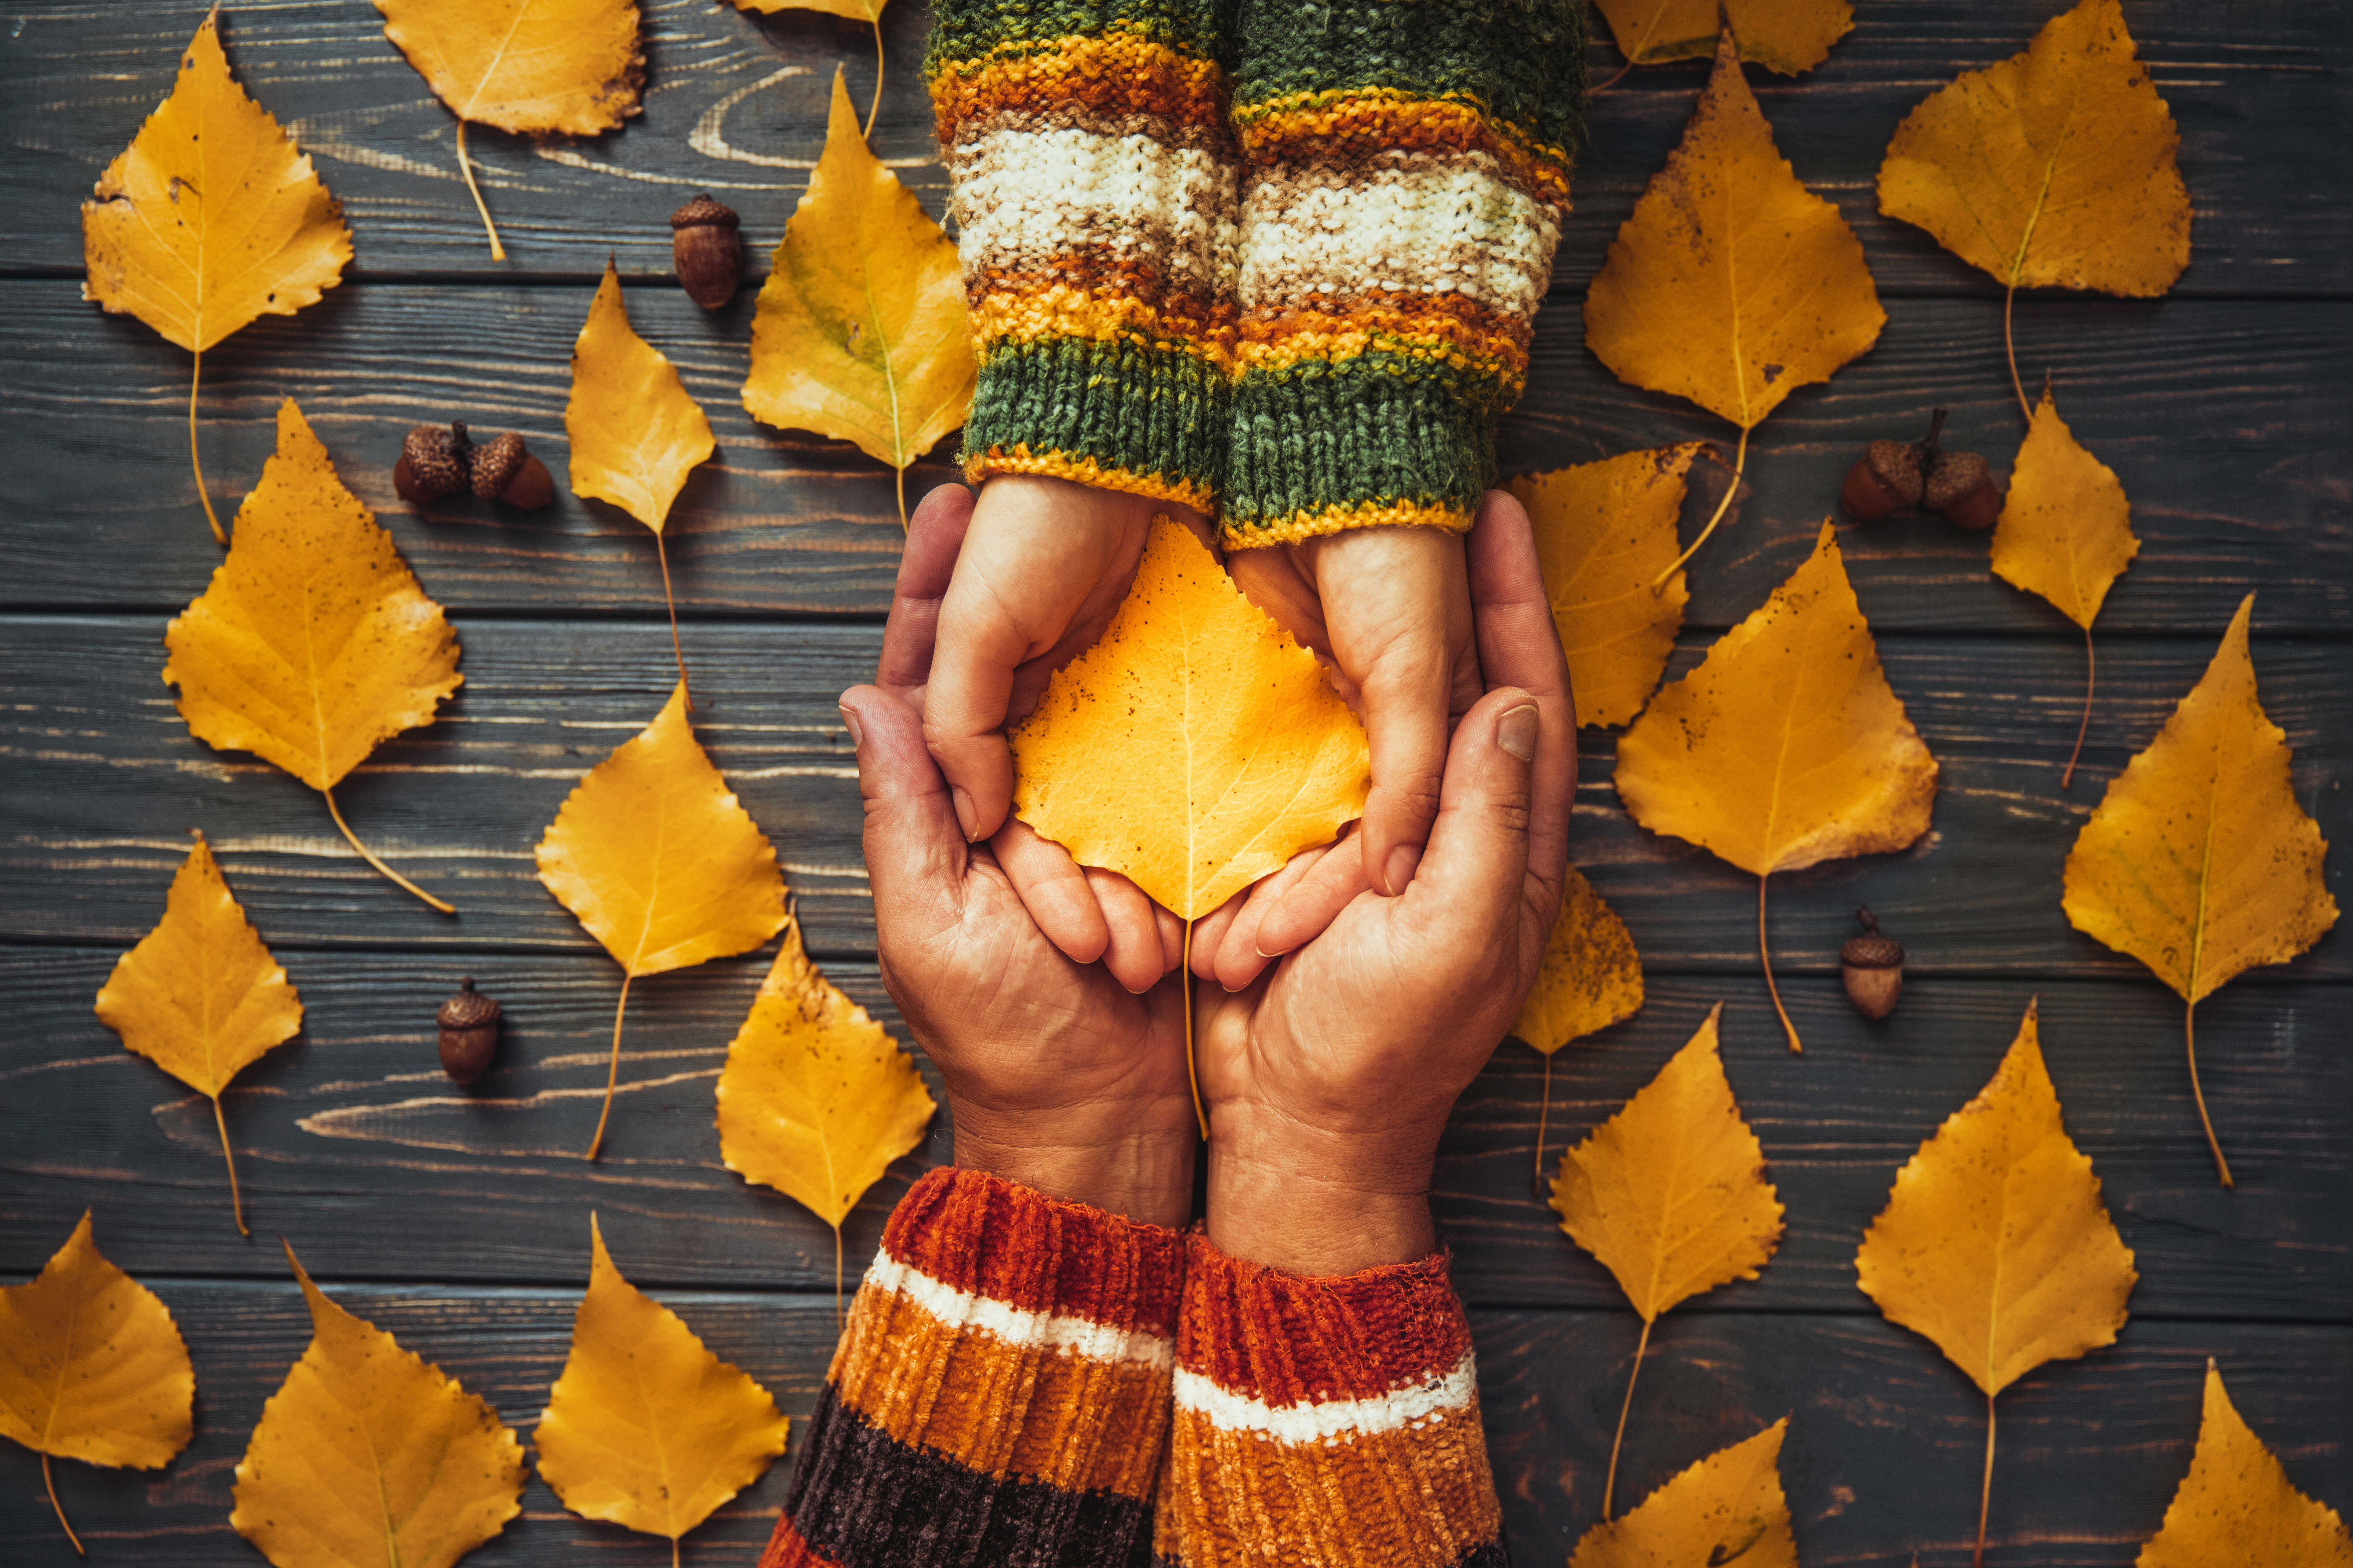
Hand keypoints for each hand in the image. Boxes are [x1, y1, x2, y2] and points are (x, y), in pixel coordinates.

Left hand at [851, 489, 1195, 1226]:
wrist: (1102, 1133)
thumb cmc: (1006, 1043)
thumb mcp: (936, 925)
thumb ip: (903, 815)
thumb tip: (861, 695)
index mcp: (937, 816)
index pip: (927, 679)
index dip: (933, 587)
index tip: (952, 499)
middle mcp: (1005, 802)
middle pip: (1005, 667)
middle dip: (1012, 574)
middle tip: (1032, 477)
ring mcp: (1080, 822)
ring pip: (1082, 706)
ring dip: (1091, 631)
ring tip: (1104, 528)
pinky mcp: (1149, 848)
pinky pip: (1152, 767)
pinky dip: (1159, 708)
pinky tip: (1182, 623)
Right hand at [1195, 492, 1574, 1272]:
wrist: (1296, 1133)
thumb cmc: (1378, 1054)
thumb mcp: (1448, 938)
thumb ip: (1488, 825)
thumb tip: (1515, 703)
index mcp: (1511, 850)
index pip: (1529, 698)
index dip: (1518, 604)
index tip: (1499, 513)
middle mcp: (1461, 833)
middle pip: (1471, 684)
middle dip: (1461, 589)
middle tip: (1438, 494)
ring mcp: (1393, 845)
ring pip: (1402, 714)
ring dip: (1393, 628)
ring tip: (1366, 541)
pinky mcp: (1326, 858)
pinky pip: (1334, 757)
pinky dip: (1327, 694)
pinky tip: (1297, 636)